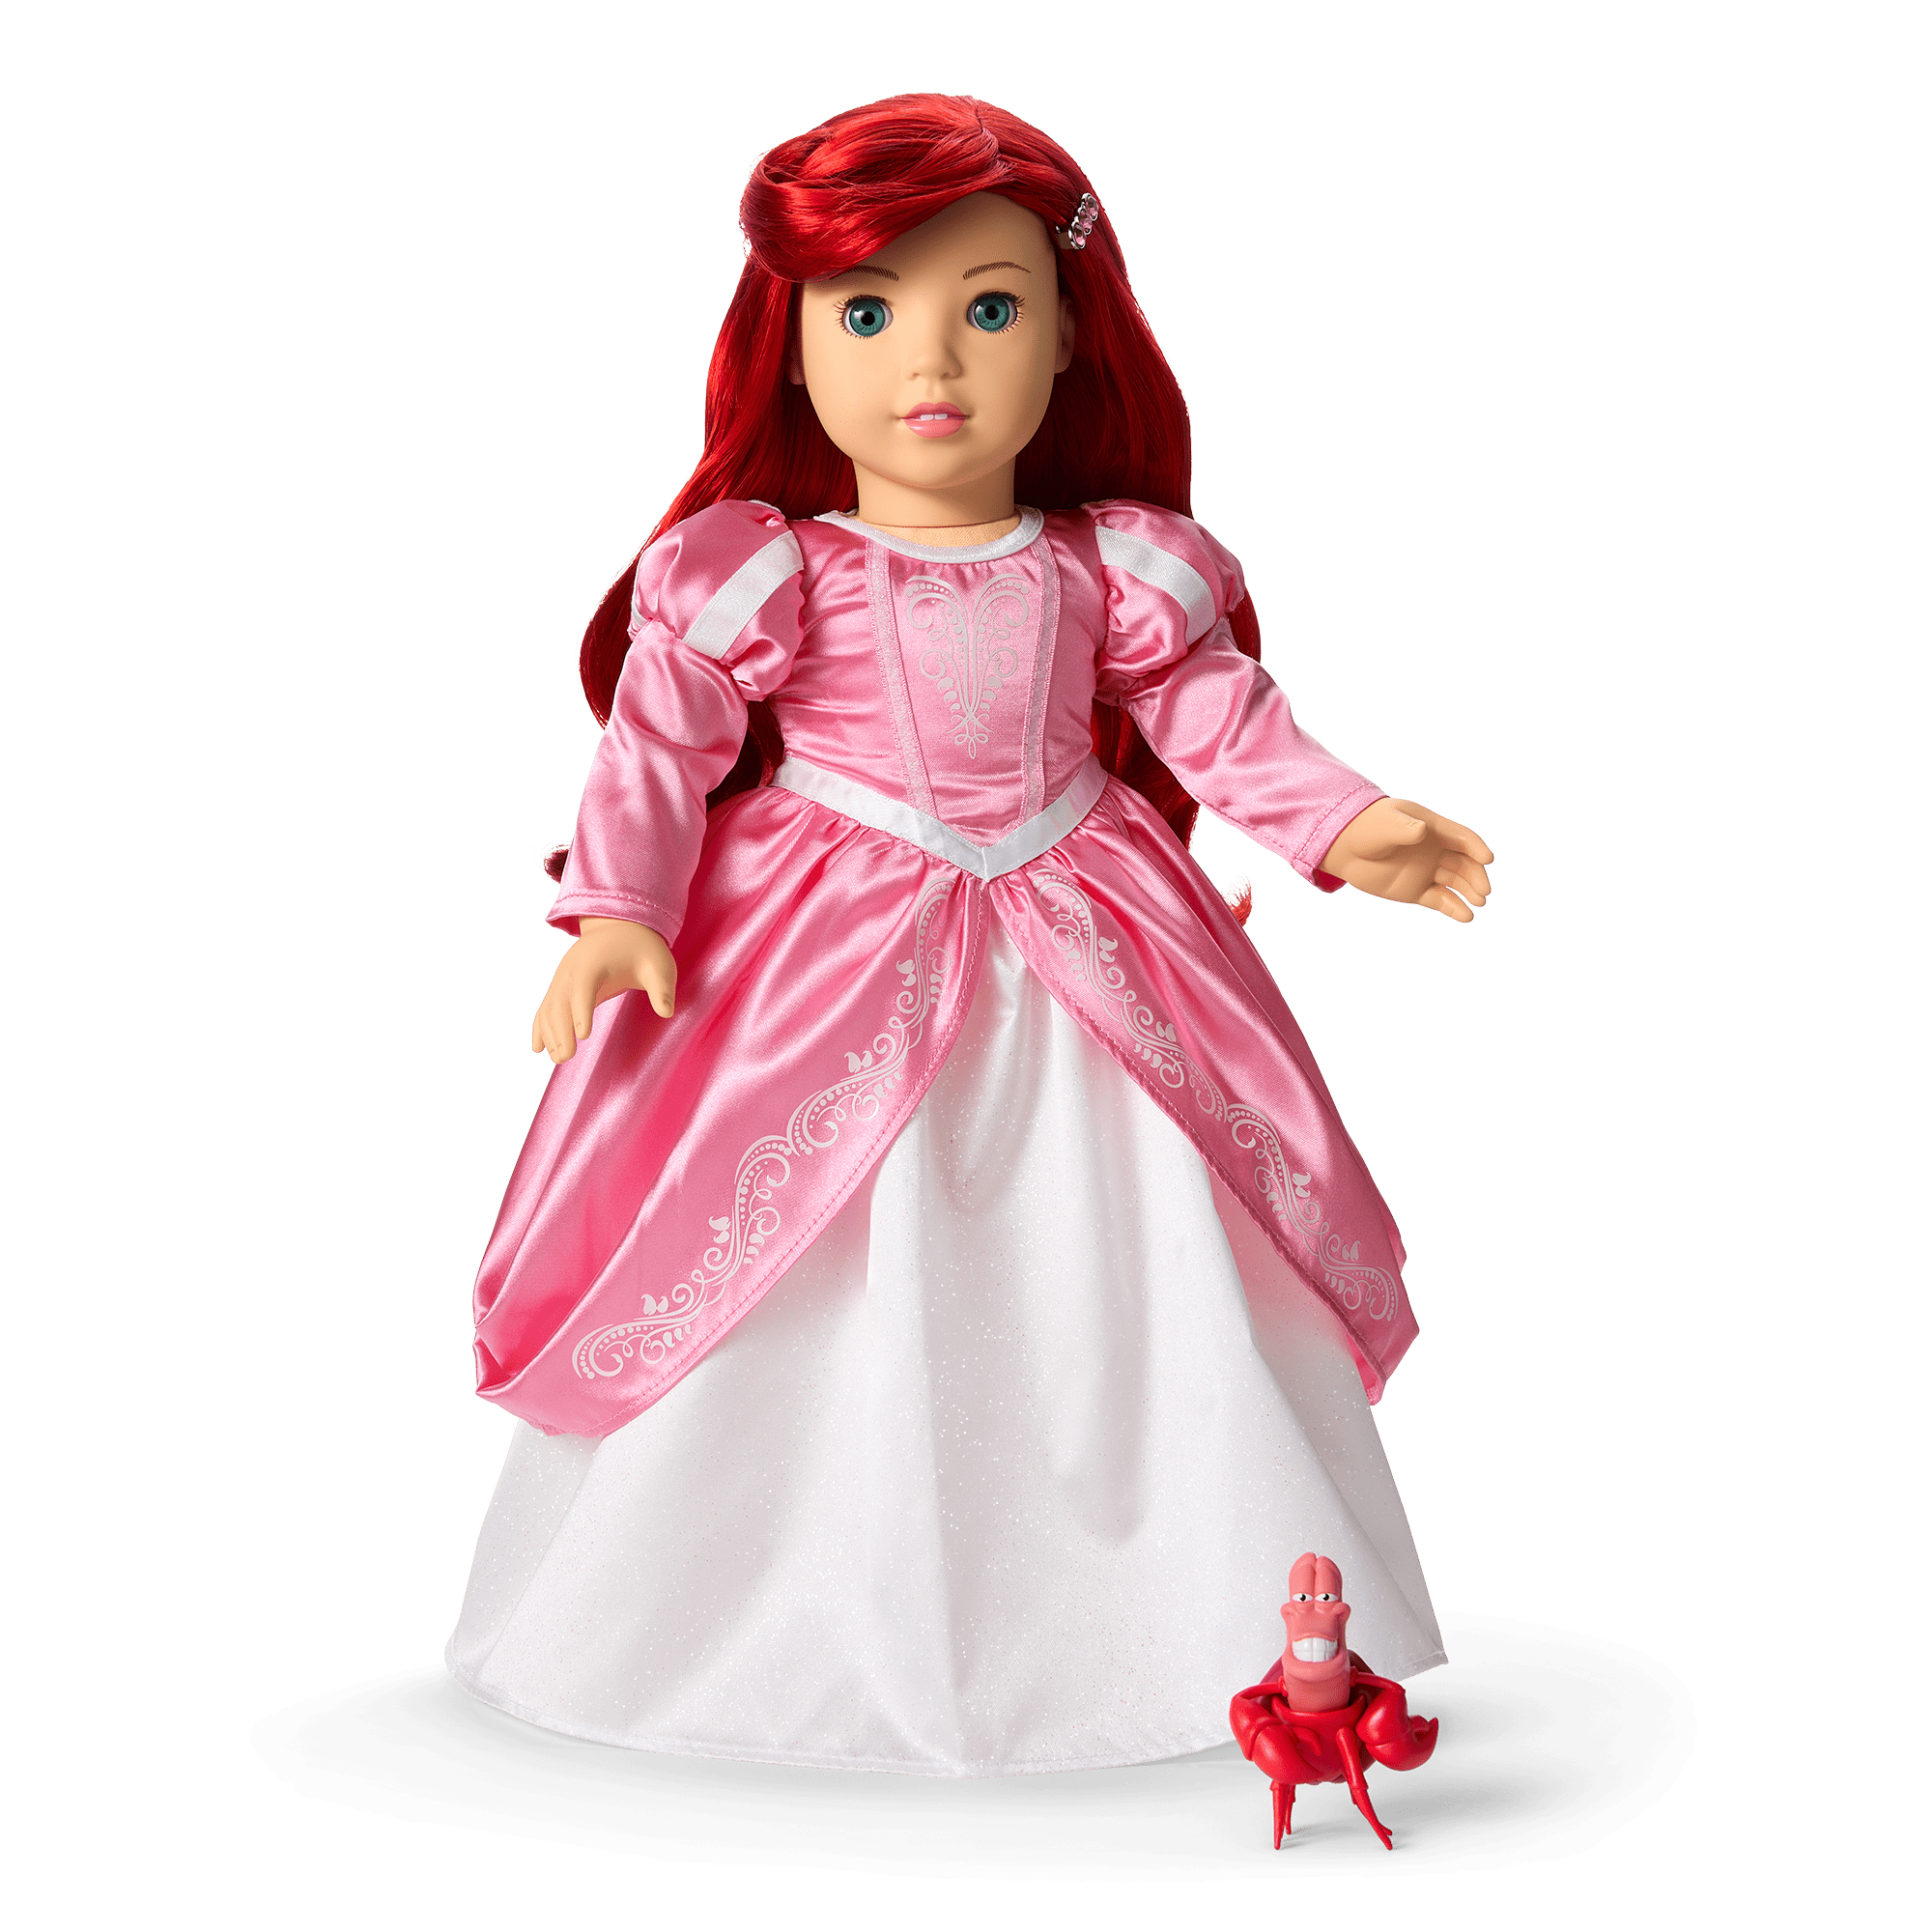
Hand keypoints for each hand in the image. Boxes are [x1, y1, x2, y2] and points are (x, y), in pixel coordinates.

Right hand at [531, 917, 675, 1062]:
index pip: (584, 986)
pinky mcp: (560, 986)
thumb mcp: (659, 966)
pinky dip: (540, 1026)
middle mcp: (572, 969)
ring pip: (549, 1006)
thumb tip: (667, 1012)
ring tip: (557, 1059)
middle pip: (560, 1000)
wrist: (619, 927)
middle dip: (560, 1030)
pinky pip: (545, 1007)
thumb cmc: (641, 949)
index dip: (581, 1010)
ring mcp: (563, 977)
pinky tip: (538, 1048)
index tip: (583, 1035)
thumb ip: (663, 988)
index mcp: (595, 962)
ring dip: (549, 1033)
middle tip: (565, 1058)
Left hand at [1318, 799, 1493, 923]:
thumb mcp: (1385, 825)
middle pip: (1463, 863)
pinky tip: (1465, 916)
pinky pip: (1440, 900)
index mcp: (1433, 829)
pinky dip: (1453, 908)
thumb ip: (1403, 828)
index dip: (1475, 848)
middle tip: (1483, 892)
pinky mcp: (1416, 891)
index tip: (1486, 860)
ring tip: (1478, 904)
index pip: (1461, 838)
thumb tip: (1422, 831)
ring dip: (1468, 893)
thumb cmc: (1366, 828)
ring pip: (1455, 883)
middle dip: (1475, 877)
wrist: (1344, 848)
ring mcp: (1426, 871)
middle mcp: (1435, 850)